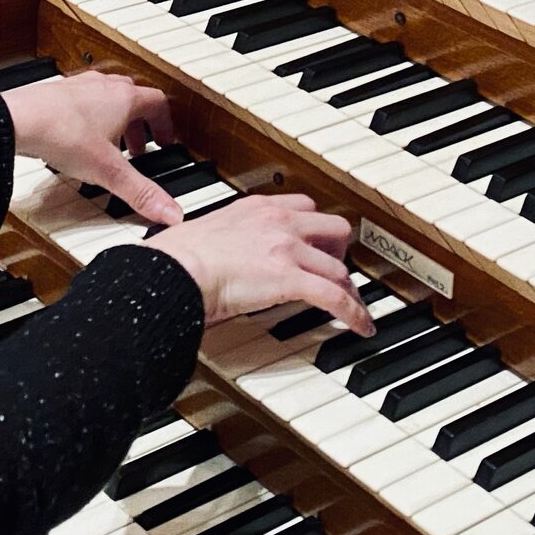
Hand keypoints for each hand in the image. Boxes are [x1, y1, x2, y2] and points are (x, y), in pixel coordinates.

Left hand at [2, 70, 181, 224]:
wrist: (17, 120)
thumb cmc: (62, 133)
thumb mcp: (109, 172)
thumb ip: (141, 193)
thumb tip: (170, 212)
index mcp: (124, 98)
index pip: (158, 103)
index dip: (166, 124)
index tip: (165, 141)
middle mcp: (103, 86)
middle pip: (133, 99)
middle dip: (139, 125)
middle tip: (138, 148)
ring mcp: (78, 87)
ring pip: (106, 98)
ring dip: (113, 120)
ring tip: (109, 145)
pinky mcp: (55, 93)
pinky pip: (81, 101)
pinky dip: (88, 118)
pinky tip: (77, 140)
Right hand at [139, 195, 371, 333]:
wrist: (174, 270)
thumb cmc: (176, 258)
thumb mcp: (204, 233)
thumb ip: (221, 239)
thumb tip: (215, 254)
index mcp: (256, 208)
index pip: (303, 207)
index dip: (317, 228)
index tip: (318, 242)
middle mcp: (278, 222)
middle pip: (334, 228)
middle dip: (340, 252)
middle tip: (337, 272)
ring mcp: (287, 249)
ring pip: (338, 267)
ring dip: (348, 288)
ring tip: (353, 306)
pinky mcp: (291, 278)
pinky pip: (335, 297)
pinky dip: (354, 313)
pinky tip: (360, 326)